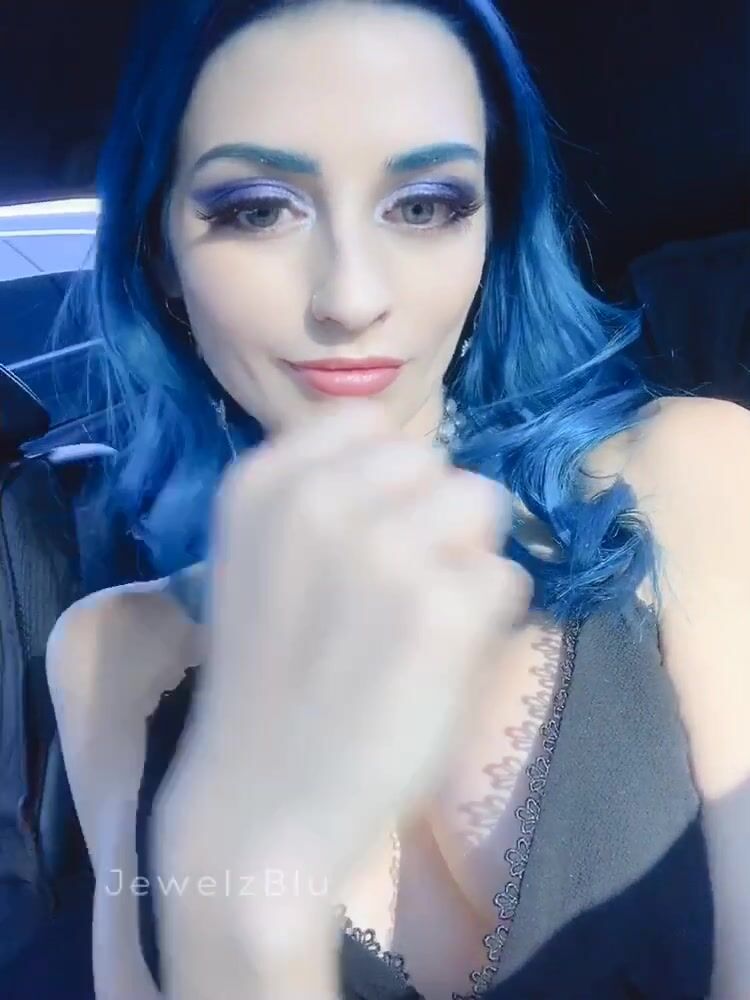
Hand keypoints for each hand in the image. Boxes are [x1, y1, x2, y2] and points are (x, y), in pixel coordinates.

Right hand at [153, 400, 531, 993]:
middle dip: (432, 517)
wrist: (262, 803)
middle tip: (399, 592)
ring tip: (424, 624)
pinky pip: (506, 579)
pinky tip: (440, 665)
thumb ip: (325, 499)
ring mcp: (386, 550)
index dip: (386, 479)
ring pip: (483, 505)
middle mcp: (322, 499)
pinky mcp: (444, 609)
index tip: (370, 534)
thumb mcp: (264, 560)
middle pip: (436, 461)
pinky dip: (488, 621)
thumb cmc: (269, 685)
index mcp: (265, 484)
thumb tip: (427, 473)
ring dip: (466, 561)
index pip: (367, 422)